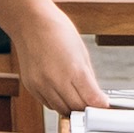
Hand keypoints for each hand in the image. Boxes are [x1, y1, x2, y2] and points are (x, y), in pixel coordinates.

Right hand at [0, 0, 107, 118]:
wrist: (30, 22)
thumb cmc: (57, 31)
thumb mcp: (81, 52)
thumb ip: (89, 79)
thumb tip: (97, 97)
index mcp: (73, 69)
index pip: (91, 100)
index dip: (99, 106)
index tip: (103, 106)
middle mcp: (55, 80)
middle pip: (76, 108)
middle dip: (86, 108)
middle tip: (91, 102)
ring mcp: (41, 85)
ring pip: (61, 110)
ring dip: (71, 107)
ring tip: (76, 96)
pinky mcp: (31, 86)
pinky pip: (48, 104)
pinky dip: (57, 102)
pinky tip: (61, 91)